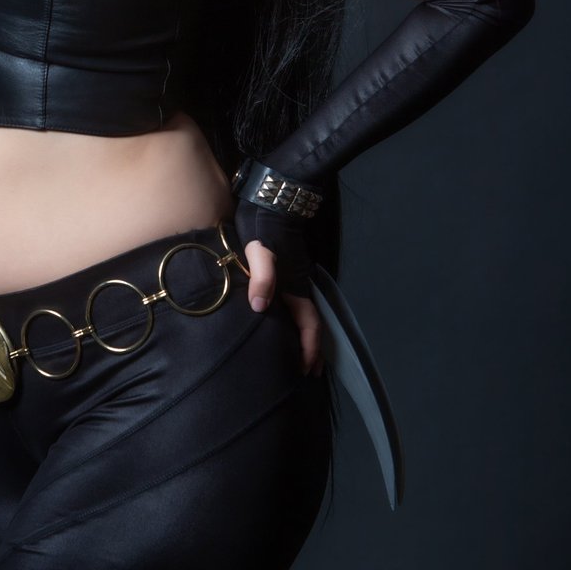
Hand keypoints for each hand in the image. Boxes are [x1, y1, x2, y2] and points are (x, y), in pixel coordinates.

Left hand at [233, 198, 323, 376]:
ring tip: (296, 355)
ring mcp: (293, 277)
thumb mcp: (259, 251)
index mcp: (295, 285)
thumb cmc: (264, 225)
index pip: (309, 324)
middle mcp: (298, 284)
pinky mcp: (285, 269)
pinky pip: (293, 303)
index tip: (307, 370)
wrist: (271, 198)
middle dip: (311, 348)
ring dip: (303, 335)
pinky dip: (293, 320)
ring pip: (302, 313)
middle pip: (310, 323)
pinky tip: (281, 323)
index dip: (310, 348)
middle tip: (307, 372)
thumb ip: (262, 278)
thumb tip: (260, 308)